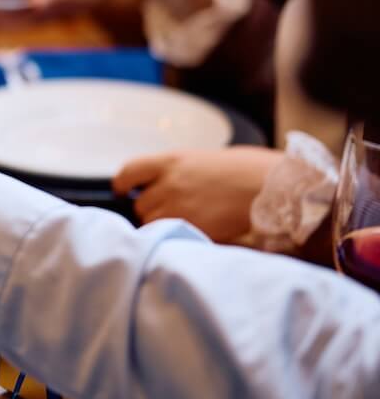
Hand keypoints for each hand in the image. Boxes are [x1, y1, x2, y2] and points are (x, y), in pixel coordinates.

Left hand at [112, 147, 281, 241]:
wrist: (276, 186)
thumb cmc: (249, 169)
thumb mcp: (205, 160)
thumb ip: (180, 173)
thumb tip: (167, 183)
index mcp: (172, 162)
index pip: (128, 172)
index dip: (122, 184)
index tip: (123, 191)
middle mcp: (169, 185)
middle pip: (140, 205)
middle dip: (150, 210)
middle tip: (172, 211)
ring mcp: (180, 209)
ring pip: (154, 225)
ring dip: (163, 226)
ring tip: (189, 221)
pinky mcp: (194, 230)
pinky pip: (174, 238)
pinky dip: (180, 239)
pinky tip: (198, 233)